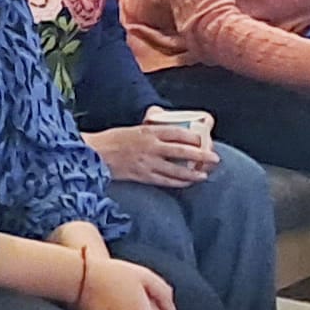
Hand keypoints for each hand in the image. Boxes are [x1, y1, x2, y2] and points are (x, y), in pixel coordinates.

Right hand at [87, 118, 217, 188]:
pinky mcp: (142, 176)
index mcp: (149, 132)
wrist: (94, 154)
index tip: (203, 139)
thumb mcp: (133, 129)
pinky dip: (177, 182)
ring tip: (204, 175)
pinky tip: (187, 183)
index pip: (177, 132)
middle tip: (215, 158)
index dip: (194, 137)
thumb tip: (164, 126)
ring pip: (176, 169)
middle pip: (182, 151)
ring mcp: (147, 163)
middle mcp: (151, 147)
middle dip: (201, 155)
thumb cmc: (112, 140)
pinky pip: (164, 181)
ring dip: (192, 173)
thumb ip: (150, 129)